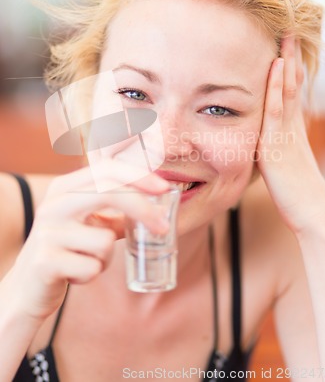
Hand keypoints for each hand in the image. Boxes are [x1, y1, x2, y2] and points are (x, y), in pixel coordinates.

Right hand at [8, 159, 168, 320]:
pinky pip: (92, 268)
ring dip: (106, 258)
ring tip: (87, 261)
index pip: (106, 169)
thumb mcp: (90, 223)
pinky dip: (92, 275)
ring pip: (105, 241)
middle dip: (142, 209)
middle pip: (108, 193)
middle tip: (163, 227)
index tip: (164, 188)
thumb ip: (117, 209)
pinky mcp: (46, 261)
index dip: (138, 175)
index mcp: (64, 187)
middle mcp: (53, 204)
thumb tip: (159, 203)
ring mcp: (47, 232)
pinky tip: (74, 275)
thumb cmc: (68, 250)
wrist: (28, 287)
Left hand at [256, 36, 324, 233]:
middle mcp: (291, 126)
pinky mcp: (277, 143)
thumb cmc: (297, 195)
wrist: (312, 212)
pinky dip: (276, 86)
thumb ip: (277, 150)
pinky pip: (276, 109)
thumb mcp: (284, 167)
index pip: (291, 94)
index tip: (287, 50)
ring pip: (286, 90)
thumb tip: (270, 144)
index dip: (290, 71)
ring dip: (286, 62)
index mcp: (292, 130)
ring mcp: (286, 132)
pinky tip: (277, 66)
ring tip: (286, 38)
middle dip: (290, 58)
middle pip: (291, 85)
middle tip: (290, 32)